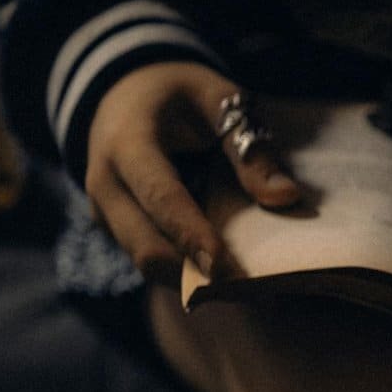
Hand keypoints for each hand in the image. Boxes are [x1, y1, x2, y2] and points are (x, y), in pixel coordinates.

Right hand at [86, 61, 299, 282]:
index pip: (160, 197)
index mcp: (127, 143)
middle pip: (147, 248)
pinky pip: (152, 262)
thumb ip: (248, 145)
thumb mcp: (216, 99)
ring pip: (149, 264)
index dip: (193, 235)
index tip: (227, 270)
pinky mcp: (117, 231)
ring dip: (197, 284)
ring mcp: (105, 214)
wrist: (121, 95)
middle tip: (258, 297)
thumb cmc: (177, 94)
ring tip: (254, 296)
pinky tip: (232, 282)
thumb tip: (285, 197)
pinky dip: (189, 275)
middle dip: (199, 277)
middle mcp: (106, 185)